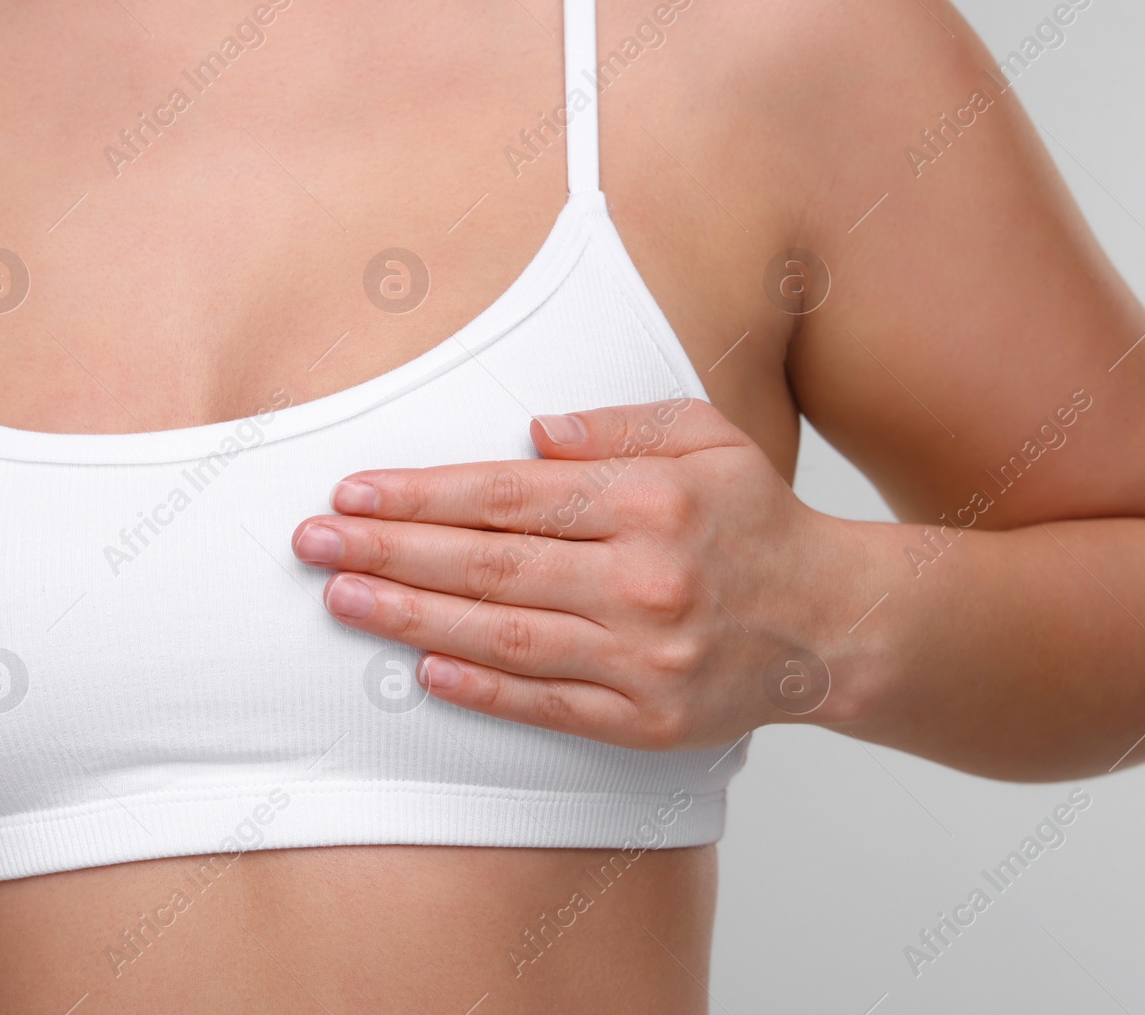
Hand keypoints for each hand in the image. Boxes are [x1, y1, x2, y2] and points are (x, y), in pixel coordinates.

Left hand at [290, 398, 843, 750]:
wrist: (831, 621)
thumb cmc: (756, 518)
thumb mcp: (707, 435)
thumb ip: (619, 424)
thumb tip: (529, 434)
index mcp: (650, 500)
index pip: (507, 496)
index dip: (422, 494)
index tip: (355, 491)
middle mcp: (643, 579)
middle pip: (489, 566)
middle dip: (389, 550)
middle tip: (312, 544)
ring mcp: (644, 657)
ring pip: (503, 636)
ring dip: (412, 618)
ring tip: (343, 598)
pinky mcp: (647, 720)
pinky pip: (548, 706)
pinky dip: (481, 691)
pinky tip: (421, 671)